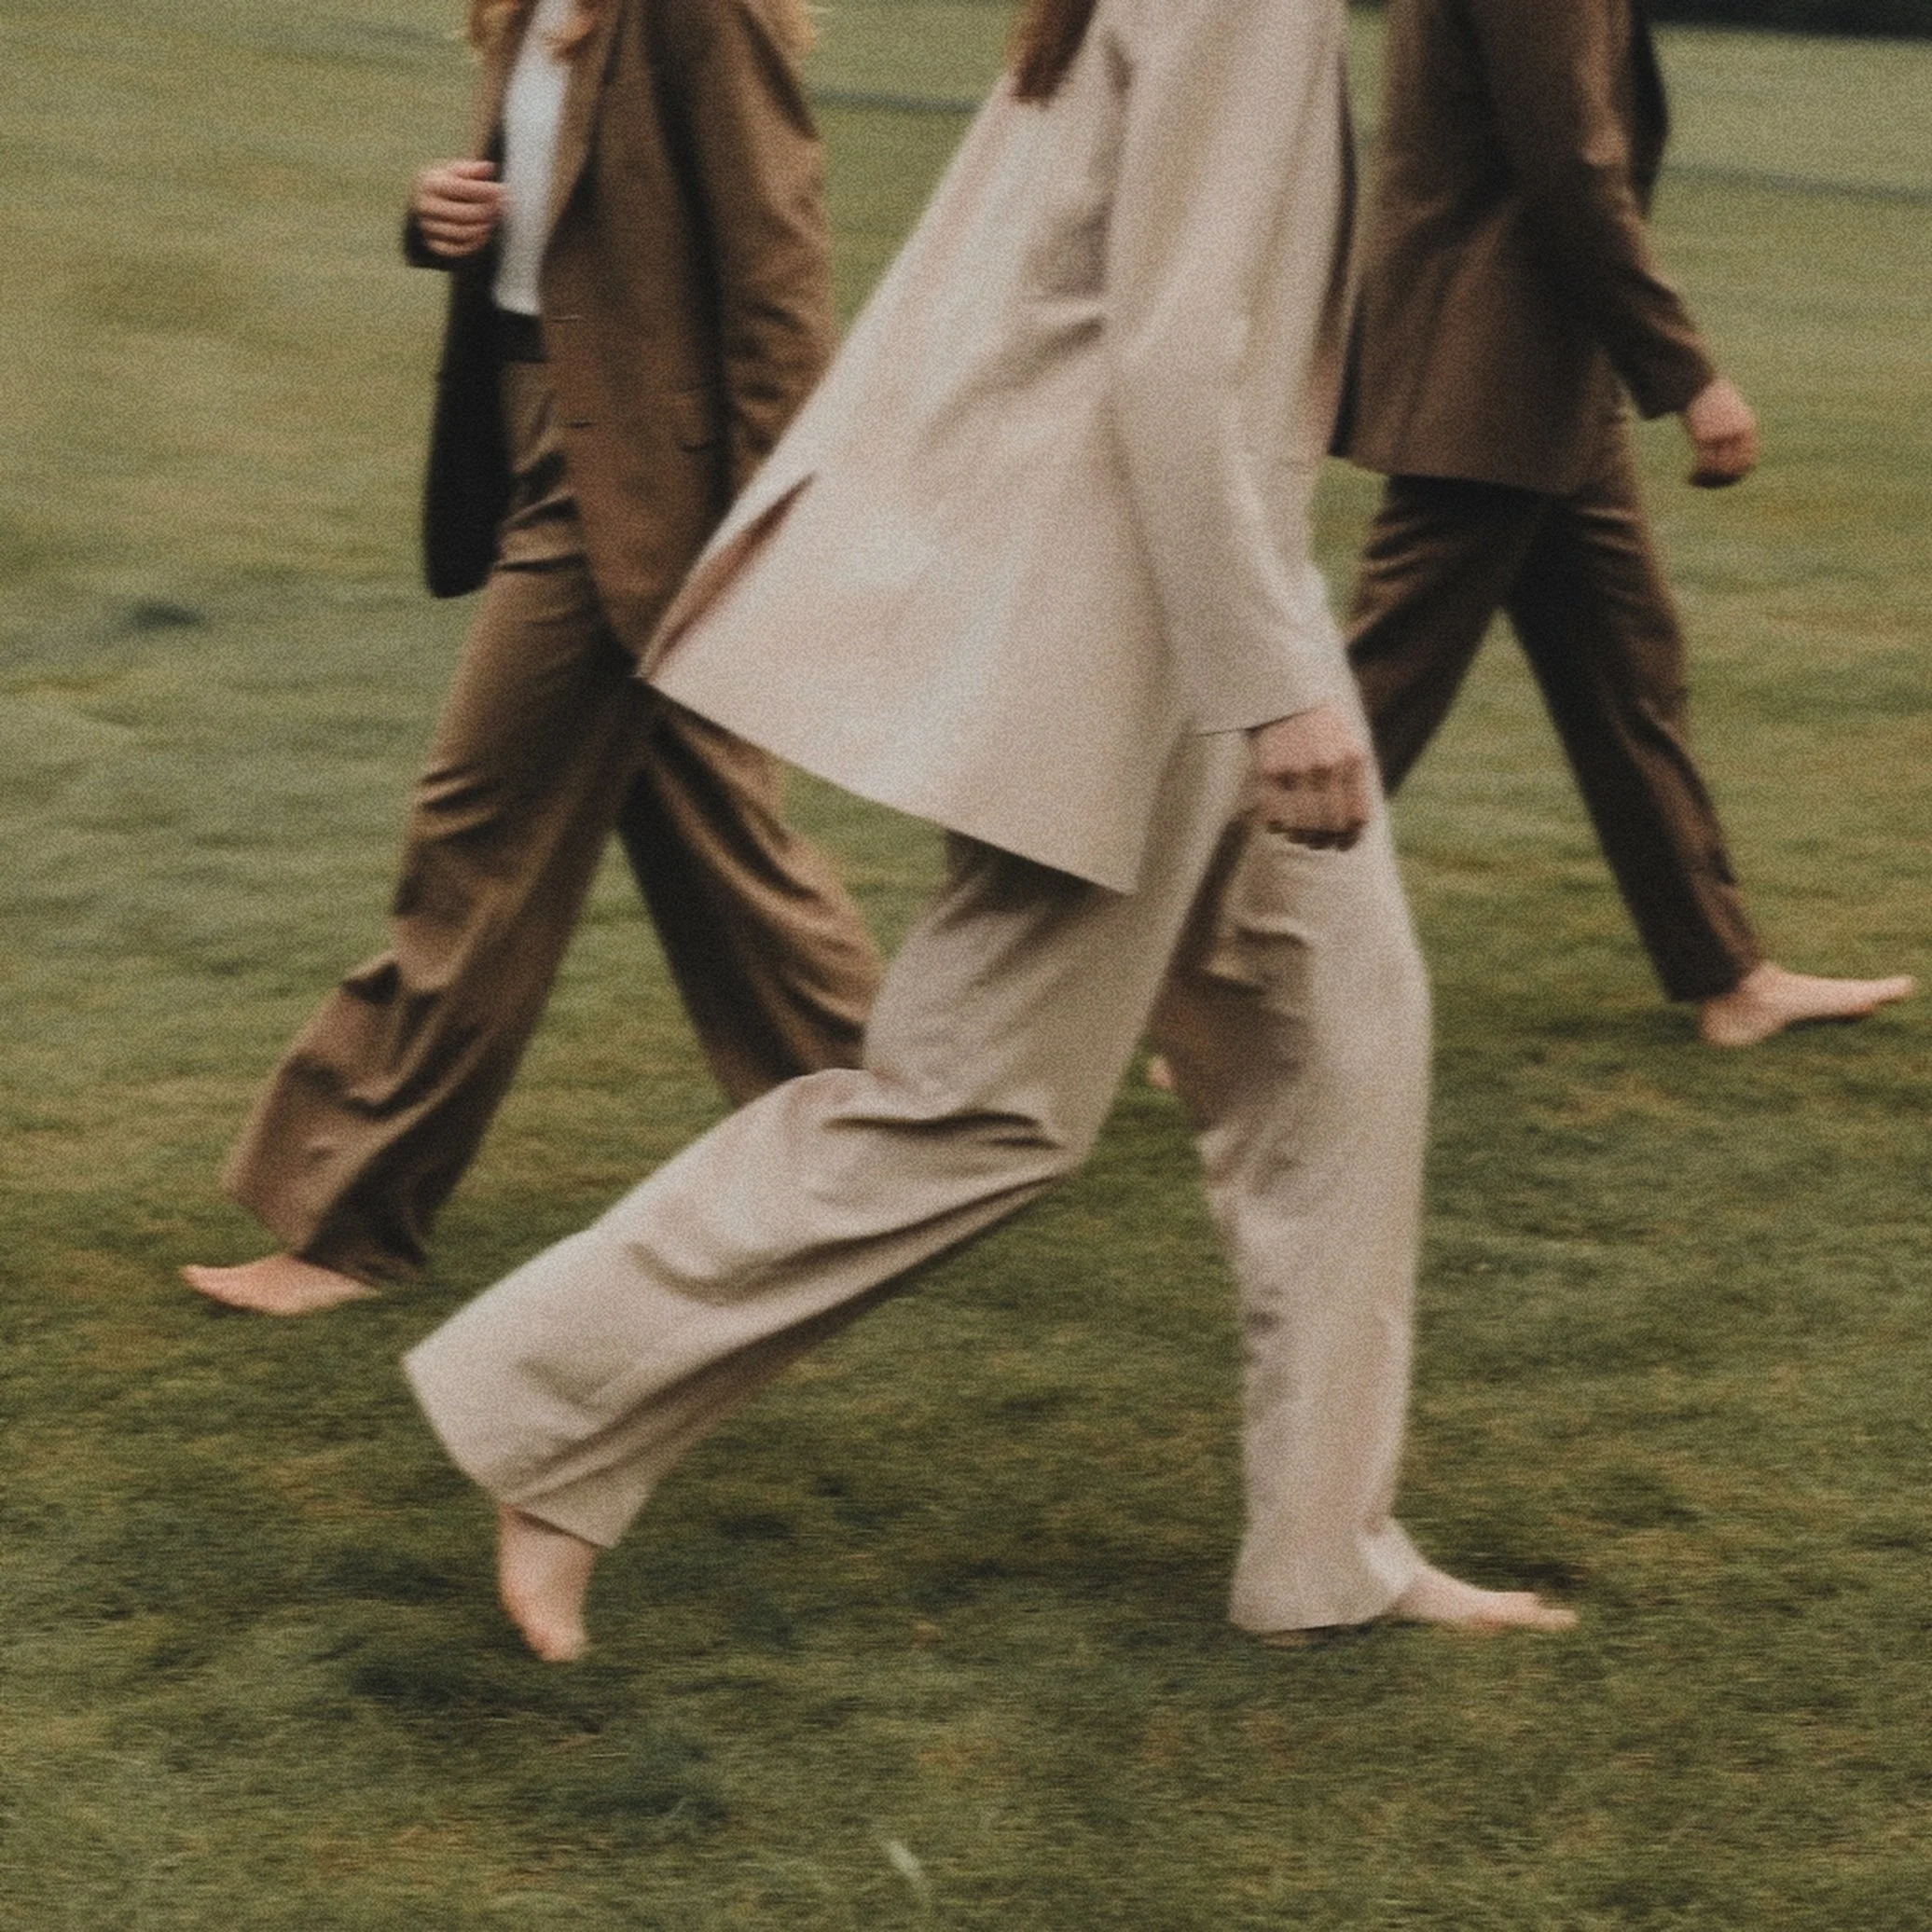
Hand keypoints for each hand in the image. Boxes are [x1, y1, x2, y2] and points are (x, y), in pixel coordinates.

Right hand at [410, 159, 504, 259]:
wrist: (432, 202)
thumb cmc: (449, 184)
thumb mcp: (458, 171)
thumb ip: (472, 170)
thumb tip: (488, 168)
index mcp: (430, 183)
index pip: (460, 188)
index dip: (484, 190)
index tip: (502, 191)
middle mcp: (425, 205)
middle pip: (462, 213)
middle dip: (486, 211)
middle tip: (502, 207)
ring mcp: (428, 226)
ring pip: (460, 233)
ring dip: (482, 228)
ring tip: (494, 219)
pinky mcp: (433, 243)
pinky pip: (455, 249)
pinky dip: (473, 243)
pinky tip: (484, 233)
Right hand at [1249, 703, 1374, 850]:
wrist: (1281, 693)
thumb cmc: (1319, 723)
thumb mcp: (1348, 742)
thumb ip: (1354, 778)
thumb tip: (1355, 826)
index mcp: (1352, 759)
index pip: (1356, 816)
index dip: (1351, 838)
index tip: (1343, 845)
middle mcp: (1326, 767)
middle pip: (1330, 826)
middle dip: (1326, 842)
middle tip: (1319, 844)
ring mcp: (1296, 770)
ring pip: (1302, 827)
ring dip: (1301, 839)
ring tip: (1299, 836)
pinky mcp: (1268, 771)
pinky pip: (1274, 817)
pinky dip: (1277, 827)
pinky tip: (1279, 823)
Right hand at [1681, 376, 1758, 487]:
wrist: (1697, 381)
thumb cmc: (1708, 397)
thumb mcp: (1726, 414)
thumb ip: (1730, 431)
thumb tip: (1725, 452)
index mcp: (1747, 428)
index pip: (1749, 463)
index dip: (1735, 477)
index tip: (1718, 479)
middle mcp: (1738, 433)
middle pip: (1735, 470)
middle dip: (1720, 483)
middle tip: (1704, 483)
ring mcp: (1722, 434)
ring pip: (1720, 471)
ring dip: (1706, 481)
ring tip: (1694, 480)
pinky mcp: (1705, 435)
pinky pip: (1705, 465)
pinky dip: (1696, 476)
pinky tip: (1688, 477)